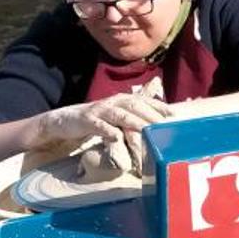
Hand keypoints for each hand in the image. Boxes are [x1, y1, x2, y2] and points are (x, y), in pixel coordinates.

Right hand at [32, 93, 171, 153]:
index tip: (173, 114)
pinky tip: (115, 137)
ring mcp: (99, 111)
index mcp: (121, 100)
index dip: (158, 105)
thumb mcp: (117, 117)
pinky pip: (98, 125)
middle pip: (134, 105)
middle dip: (150, 114)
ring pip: (119, 114)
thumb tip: (155, 126)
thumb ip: (133, 118)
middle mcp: (112, 103)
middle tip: (163, 124)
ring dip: (133, 121)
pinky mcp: (86, 121)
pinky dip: (107, 130)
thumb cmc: (97, 120)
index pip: (144, 101)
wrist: (65, 121)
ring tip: (146, 128)